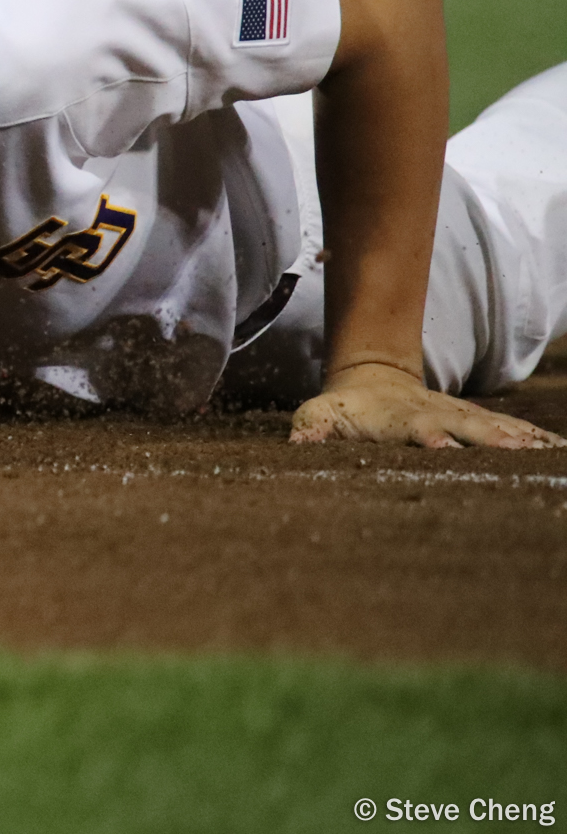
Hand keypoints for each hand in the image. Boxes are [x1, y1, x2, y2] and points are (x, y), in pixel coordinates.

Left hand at [291, 363, 565, 447]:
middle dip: (491, 440)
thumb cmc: (342, 409)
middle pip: (468, 427)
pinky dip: (535, 439)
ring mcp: (460, 416)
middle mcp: (437, 416)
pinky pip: (511, 429)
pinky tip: (556, 452)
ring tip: (547, 456)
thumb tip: (296, 445)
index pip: (417, 429)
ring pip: (497, 427)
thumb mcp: (317, 415)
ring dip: (522, 441)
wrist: (372, 379)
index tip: (443, 447)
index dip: (429, 438)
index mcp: (400, 420)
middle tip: (516, 453)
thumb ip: (309, 430)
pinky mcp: (476, 419)